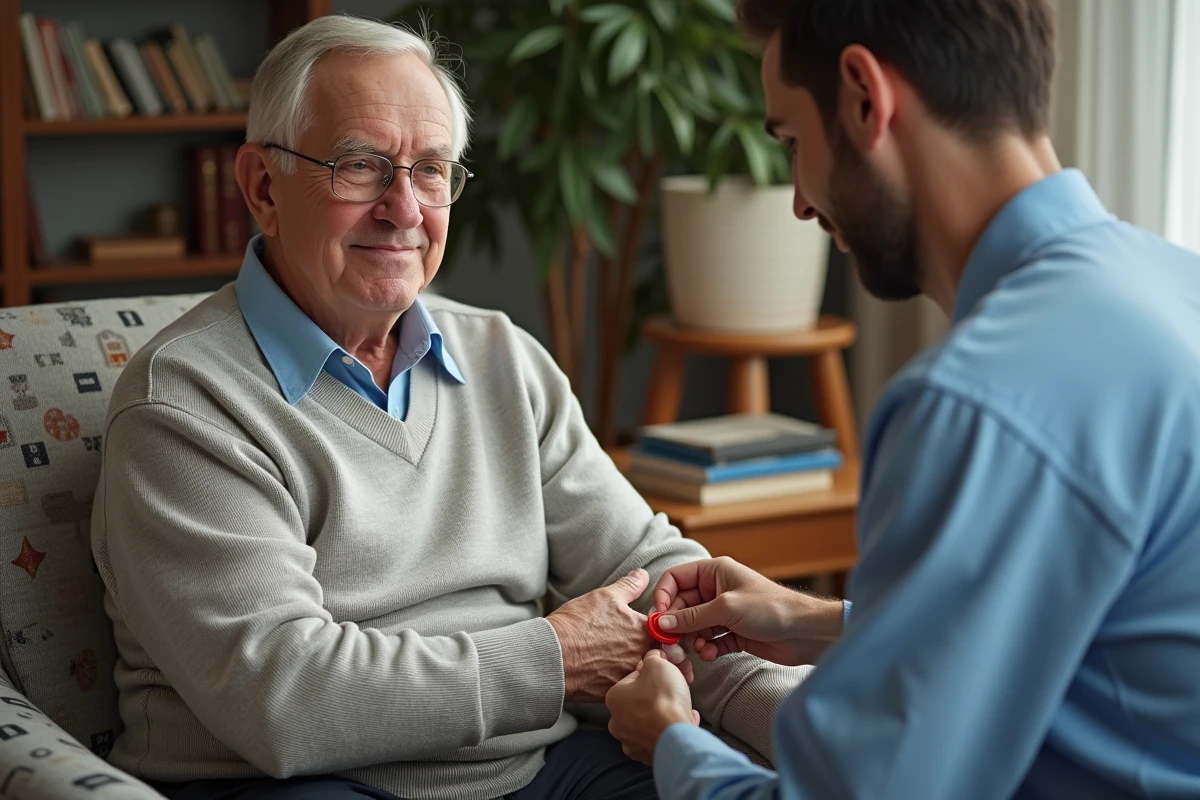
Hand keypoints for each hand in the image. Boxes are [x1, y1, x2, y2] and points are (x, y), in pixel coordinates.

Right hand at [547, 569, 693, 702]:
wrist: (553, 656)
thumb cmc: (577, 624)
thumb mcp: (604, 596)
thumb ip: (629, 586)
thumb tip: (642, 574)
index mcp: (643, 631)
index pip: (669, 632)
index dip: (665, 632)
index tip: (660, 632)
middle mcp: (641, 655)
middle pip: (662, 657)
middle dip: (661, 654)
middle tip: (653, 652)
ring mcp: (630, 676)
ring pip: (649, 675)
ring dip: (648, 671)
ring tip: (634, 666)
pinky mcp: (616, 692)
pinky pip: (631, 689)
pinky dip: (630, 685)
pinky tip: (619, 679)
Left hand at [605, 650, 699, 764]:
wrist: (675, 736)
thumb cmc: (663, 699)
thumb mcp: (657, 664)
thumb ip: (652, 657)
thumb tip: (653, 656)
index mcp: (614, 697)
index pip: (633, 678)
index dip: (652, 674)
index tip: (666, 673)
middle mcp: (616, 722)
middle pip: (640, 701)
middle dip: (658, 695)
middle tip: (675, 690)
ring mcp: (631, 742)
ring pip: (649, 721)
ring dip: (663, 714)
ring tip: (682, 708)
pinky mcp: (647, 756)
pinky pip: (659, 737)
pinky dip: (669, 730)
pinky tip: (683, 722)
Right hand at [653, 557, 842, 665]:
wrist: (805, 632)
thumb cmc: (770, 608)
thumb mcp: (725, 608)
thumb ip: (691, 617)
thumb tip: (661, 622)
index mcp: (714, 572)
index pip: (675, 578)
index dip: (663, 596)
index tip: (658, 617)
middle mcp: (716, 590)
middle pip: (681, 605)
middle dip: (675, 624)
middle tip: (671, 643)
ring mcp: (724, 612)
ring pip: (694, 625)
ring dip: (691, 639)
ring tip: (696, 650)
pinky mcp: (733, 633)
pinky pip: (709, 640)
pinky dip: (707, 648)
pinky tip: (710, 655)